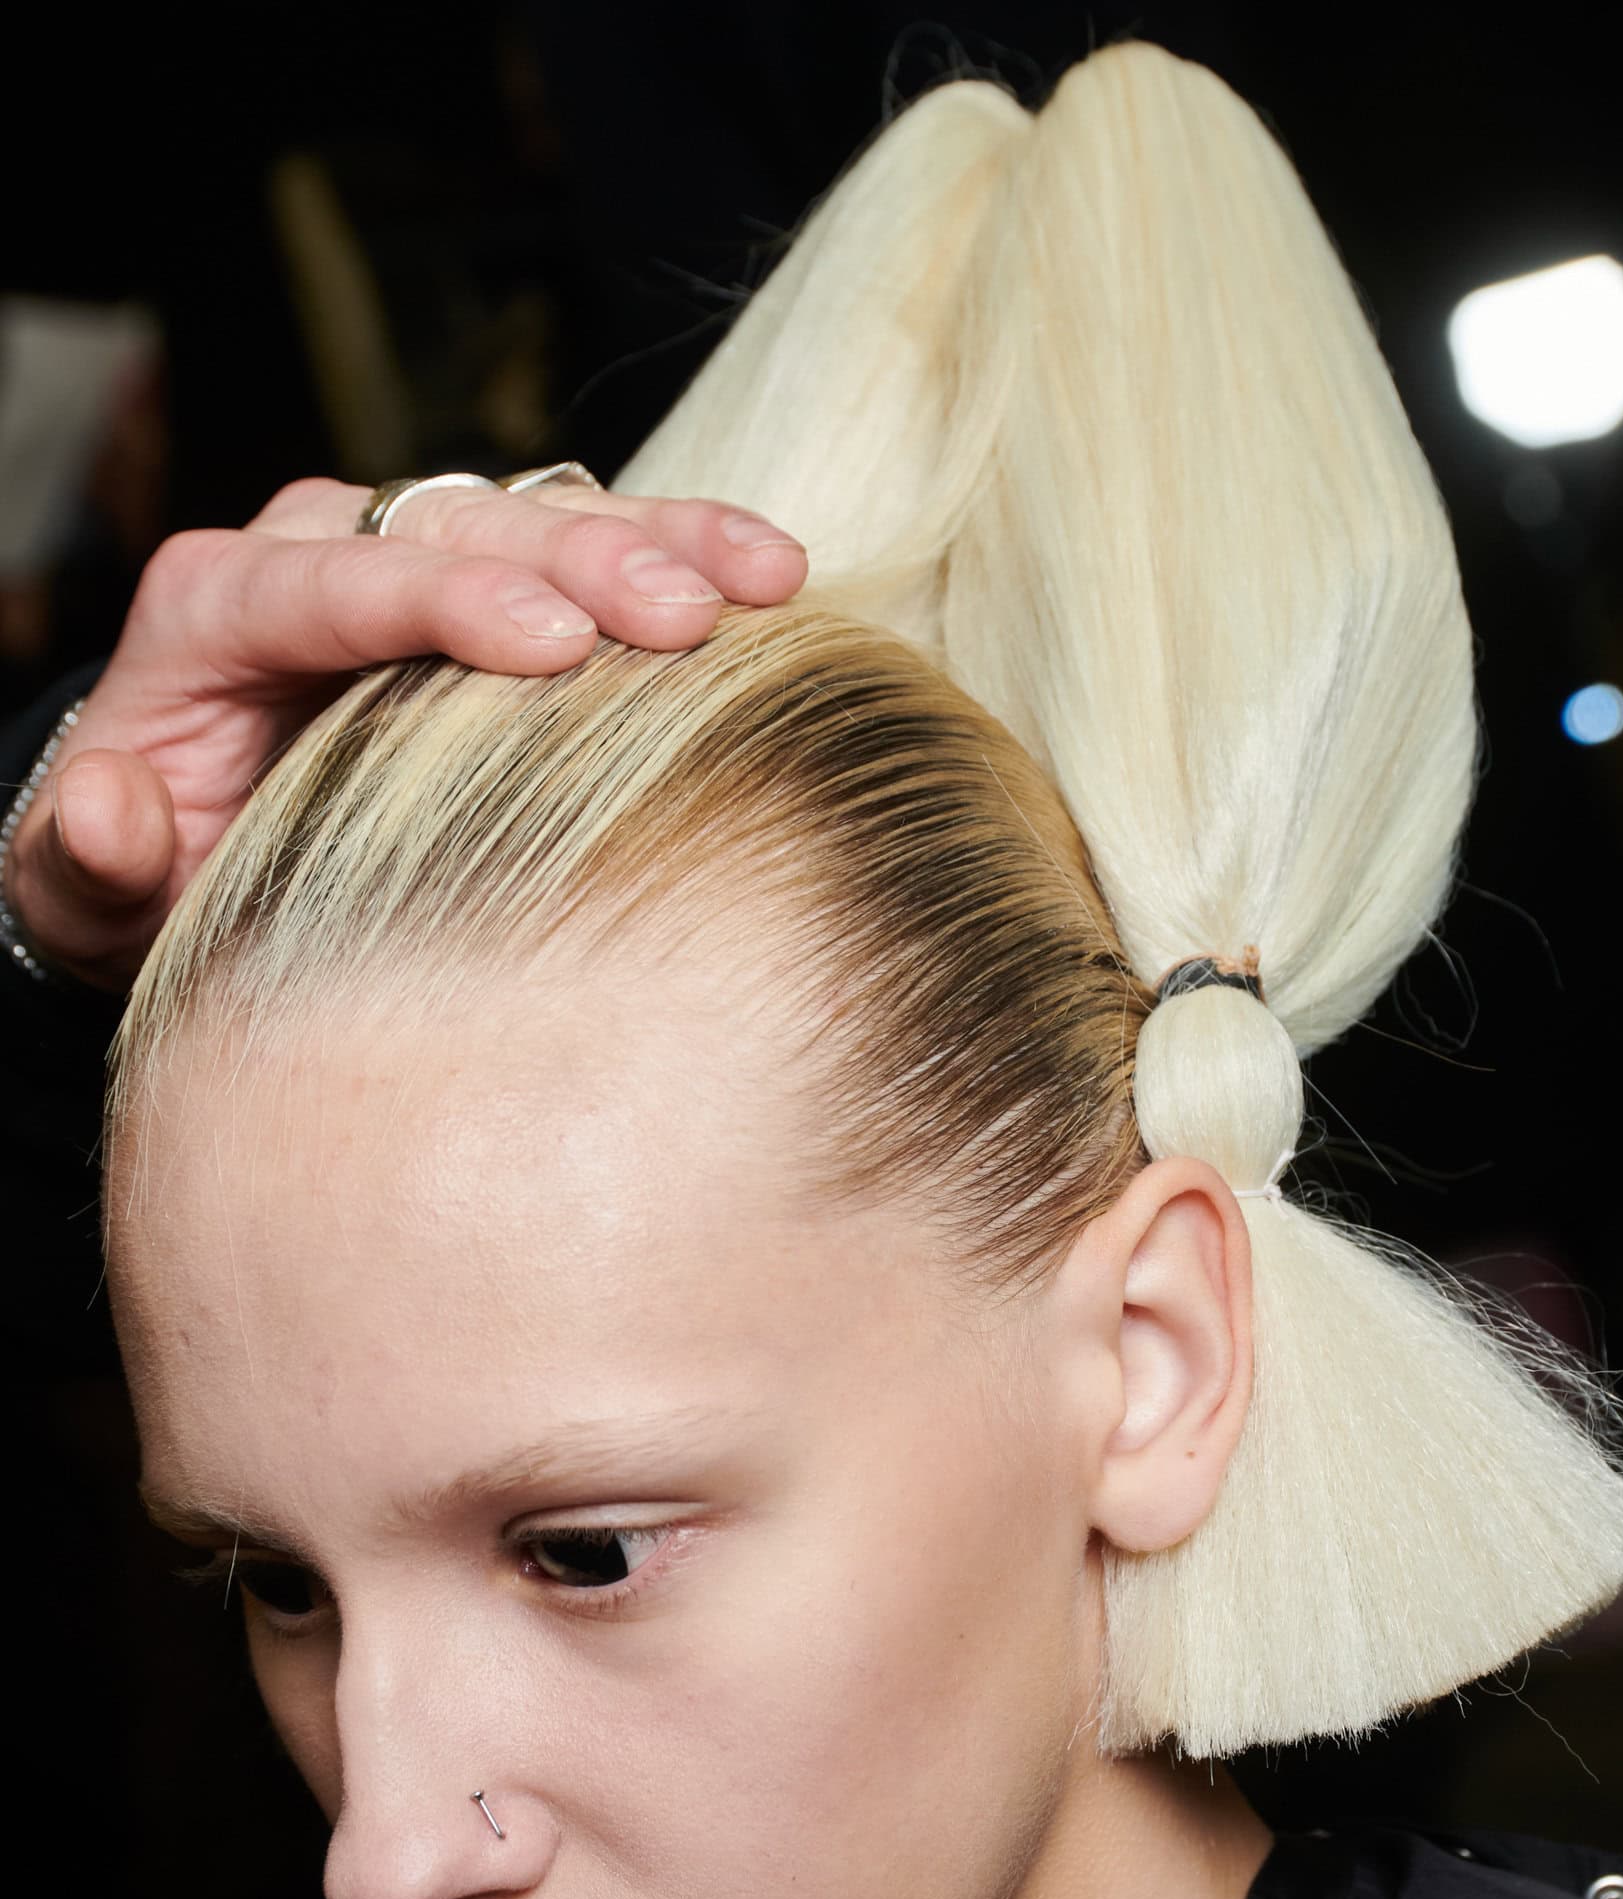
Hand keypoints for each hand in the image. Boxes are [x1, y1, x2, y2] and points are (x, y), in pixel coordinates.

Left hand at [3, 475, 806, 991]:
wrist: (199, 839)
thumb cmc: (158, 871)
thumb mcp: (83, 893)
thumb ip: (81, 860)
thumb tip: (109, 808)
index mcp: (214, 607)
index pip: (337, 577)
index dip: (450, 599)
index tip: (555, 645)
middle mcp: (319, 549)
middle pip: (456, 521)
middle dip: (578, 560)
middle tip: (682, 621)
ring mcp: (414, 553)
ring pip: (538, 505)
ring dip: (657, 536)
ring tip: (760, 584)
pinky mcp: (489, 576)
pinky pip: (587, 534)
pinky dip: (680, 545)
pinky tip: (767, 576)